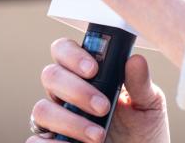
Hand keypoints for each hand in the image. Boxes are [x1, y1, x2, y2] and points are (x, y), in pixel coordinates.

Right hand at [29, 38, 169, 142]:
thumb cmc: (143, 127)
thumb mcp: (148, 104)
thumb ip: (141, 83)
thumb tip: (135, 59)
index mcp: (89, 74)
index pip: (65, 50)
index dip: (72, 55)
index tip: (93, 69)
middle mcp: (67, 93)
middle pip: (51, 75)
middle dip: (76, 90)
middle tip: (103, 107)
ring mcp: (57, 118)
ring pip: (42, 109)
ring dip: (70, 121)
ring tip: (98, 135)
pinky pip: (35, 140)